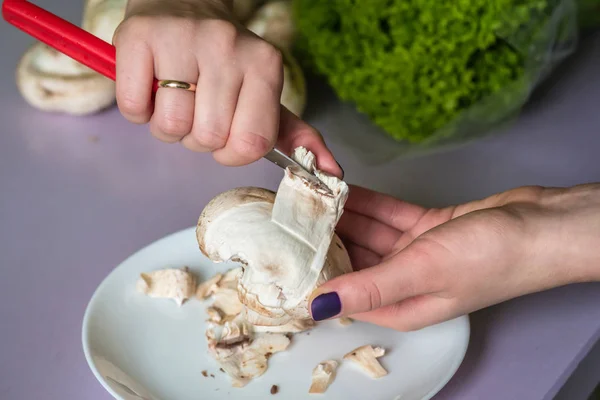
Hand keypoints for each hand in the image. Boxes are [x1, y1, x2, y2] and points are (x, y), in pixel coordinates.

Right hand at [112, 0, 341, 176]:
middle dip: (196, 138)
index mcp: (265, 65)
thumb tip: (332, 174)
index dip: (231, 153)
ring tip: (174, 97)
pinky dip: (140, 112)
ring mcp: (183, 38)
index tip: (224, 135)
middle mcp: (228, 46)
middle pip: (207, 138)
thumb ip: (294, 134)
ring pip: (171, 127)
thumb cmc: (225, 62)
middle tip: (196, 108)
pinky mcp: (140, 35)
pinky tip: (152, 88)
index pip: (251, 144)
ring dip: (167, 126)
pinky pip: (135, 109)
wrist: (182, 2)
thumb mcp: (264, 94)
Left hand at [309, 184, 599, 329]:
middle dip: (327, 239)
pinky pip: (388, 214)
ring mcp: (416, 252)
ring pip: (369, 233)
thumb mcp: (422, 272)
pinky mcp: (427, 226)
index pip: (346, 293)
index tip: (287, 251)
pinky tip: (342, 189)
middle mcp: (405, 281)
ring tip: (310, 196)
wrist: (543, 225)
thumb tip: (319, 307)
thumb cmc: (492, 258)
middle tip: (294, 213)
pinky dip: (368, 203)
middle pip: (354, 260)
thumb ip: (369, 287)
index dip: (317, 274)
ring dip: (344, 216)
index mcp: (401, 306)